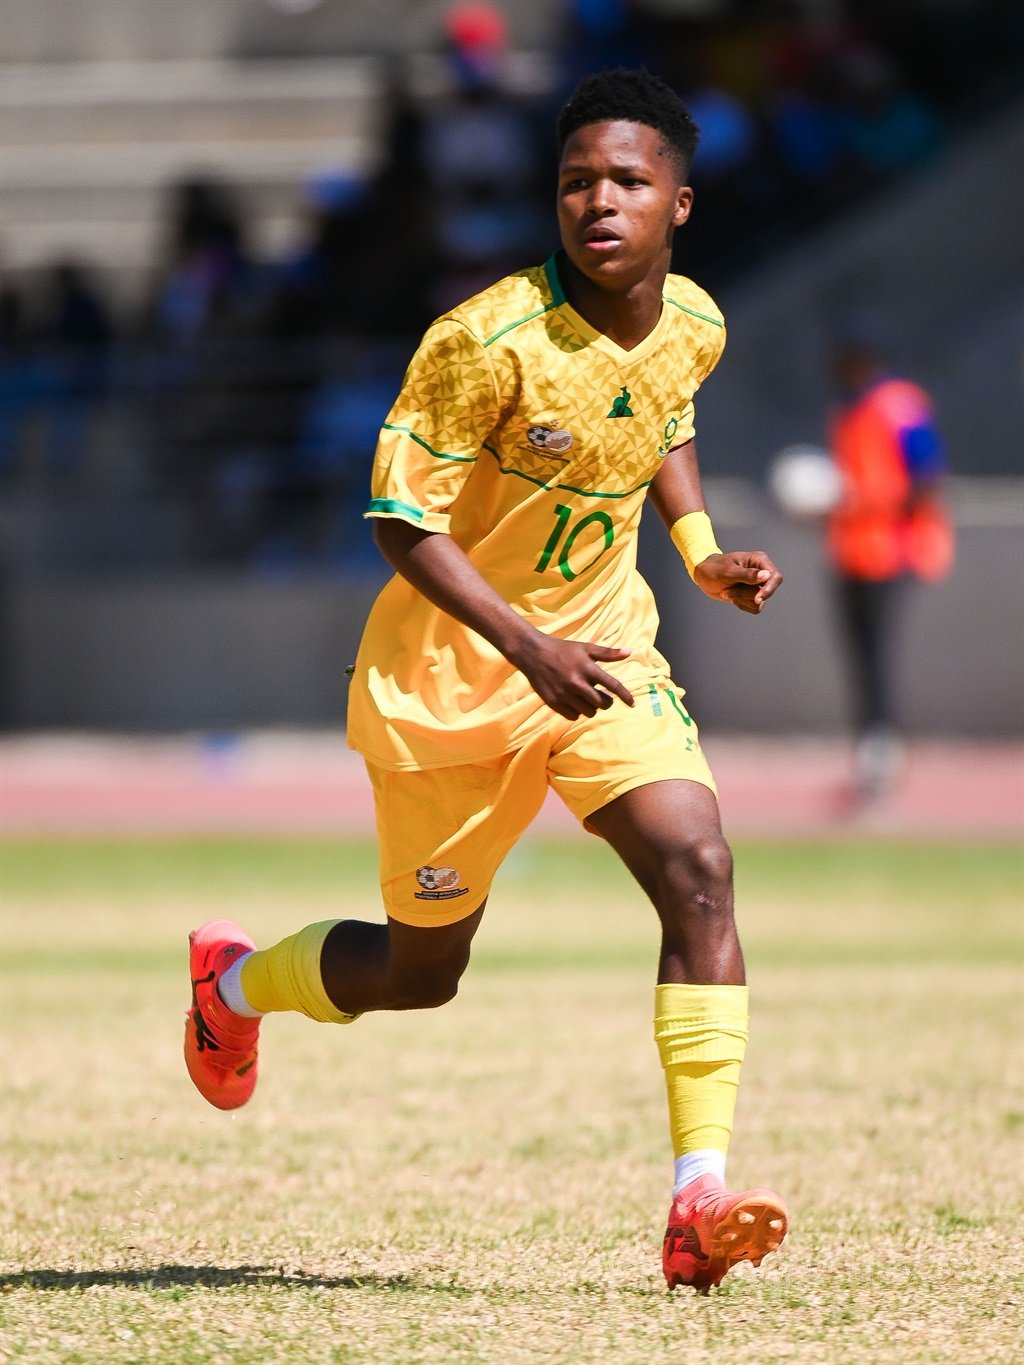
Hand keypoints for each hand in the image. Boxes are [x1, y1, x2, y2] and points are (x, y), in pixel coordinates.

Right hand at [510, 633, 634, 719]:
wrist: (533, 653)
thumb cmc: (562, 649)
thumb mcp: (585, 648)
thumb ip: (608, 653)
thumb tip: (630, 652)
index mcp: (587, 668)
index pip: (612, 685)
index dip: (625, 696)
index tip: (632, 703)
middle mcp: (576, 682)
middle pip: (602, 703)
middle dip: (605, 701)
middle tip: (600, 695)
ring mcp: (564, 694)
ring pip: (589, 712)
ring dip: (591, 707)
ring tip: (585, 697)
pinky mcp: (553, 702)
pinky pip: (573, 716)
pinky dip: (576, 711)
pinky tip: (573, 701)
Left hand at [693, 551, 782, 614]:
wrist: (704, 576)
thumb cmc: (714, 568)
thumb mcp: (728, 571)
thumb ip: (747, 575)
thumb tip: (766, 576)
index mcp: (759, 561)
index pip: (775, 577)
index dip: (769, 589)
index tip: (758, 598)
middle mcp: (761, 573)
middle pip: (766, 591)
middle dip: (746, 594)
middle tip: (727, 592)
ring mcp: (758, 585)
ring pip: (760, 602)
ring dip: (741, 599)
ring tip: (727, 591)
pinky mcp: (753, 596)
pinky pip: (754, 608)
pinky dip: (741, 605)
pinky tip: (732, 596)